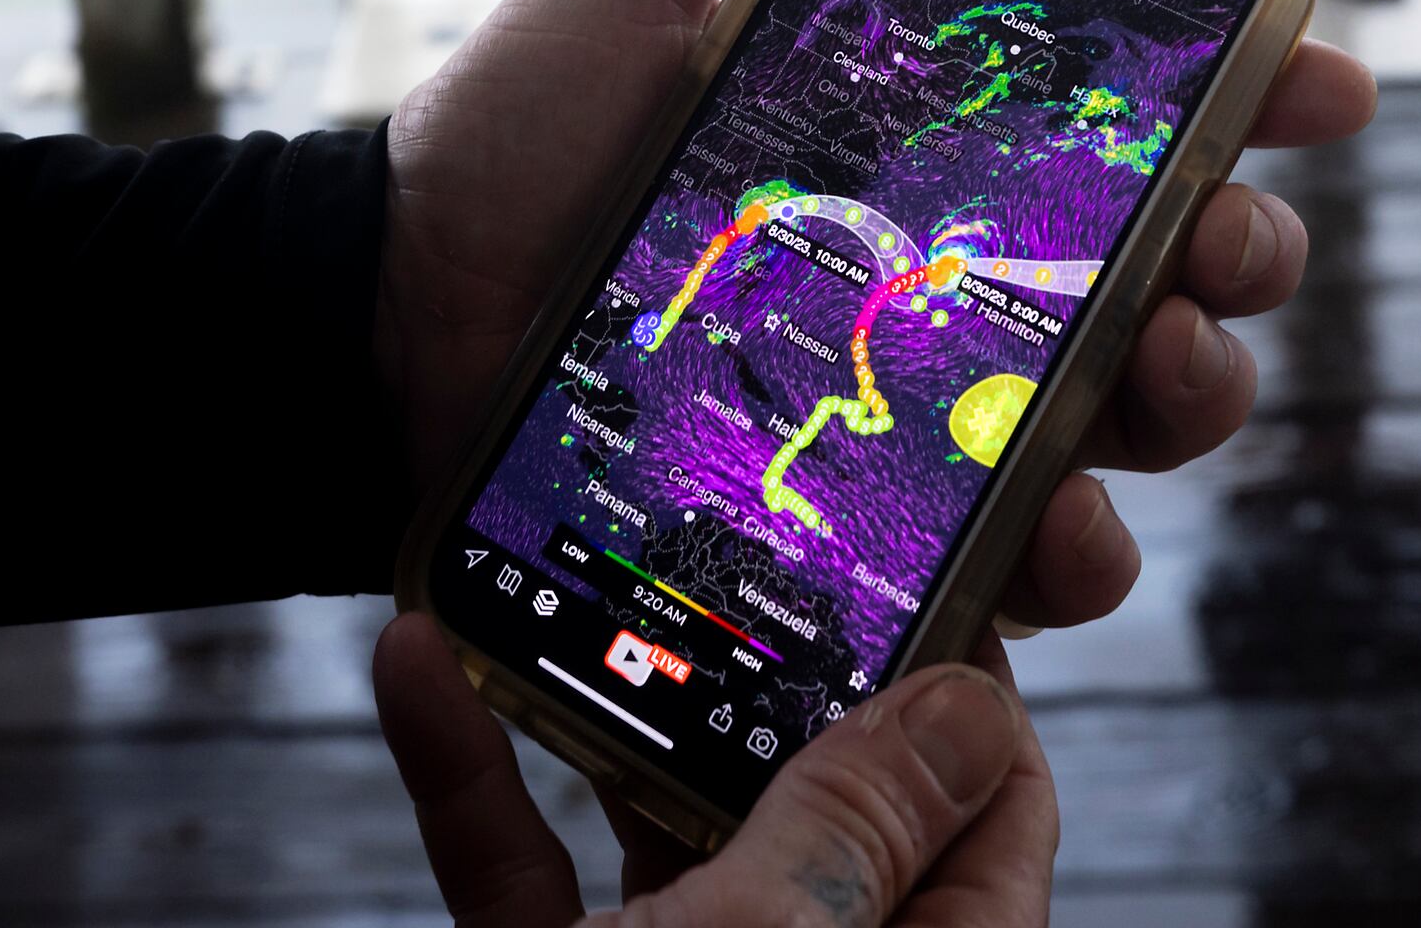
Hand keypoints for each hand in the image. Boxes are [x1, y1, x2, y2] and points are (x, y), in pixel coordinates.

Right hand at [372, 613, 1052, 927]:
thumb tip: (975, 708)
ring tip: (561, 576)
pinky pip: (529, 890)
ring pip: (663, 837)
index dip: (962, 688)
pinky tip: (421, 670)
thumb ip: (858, 833)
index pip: (999, 821)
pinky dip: (478, 786)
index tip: (907, 551)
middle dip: (757, 670)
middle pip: (825, 810)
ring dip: (593, 708)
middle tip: (714, 530)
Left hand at [374, 0, 1378, 634]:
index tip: (1324, 84)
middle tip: (1221, 244)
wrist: (379, 317)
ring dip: (1190, 405)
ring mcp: (925, 408)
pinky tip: (1065, 528)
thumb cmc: (506, 137)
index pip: (1138, 112)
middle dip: (1246, 258)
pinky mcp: (872, 530)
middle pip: (1180, 273)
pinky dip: (1072, 559)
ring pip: (1135, 423)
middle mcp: (957, 272)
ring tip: (1156, 379)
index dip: (1263, 96)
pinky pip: (1016, 570)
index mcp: (932, 138)